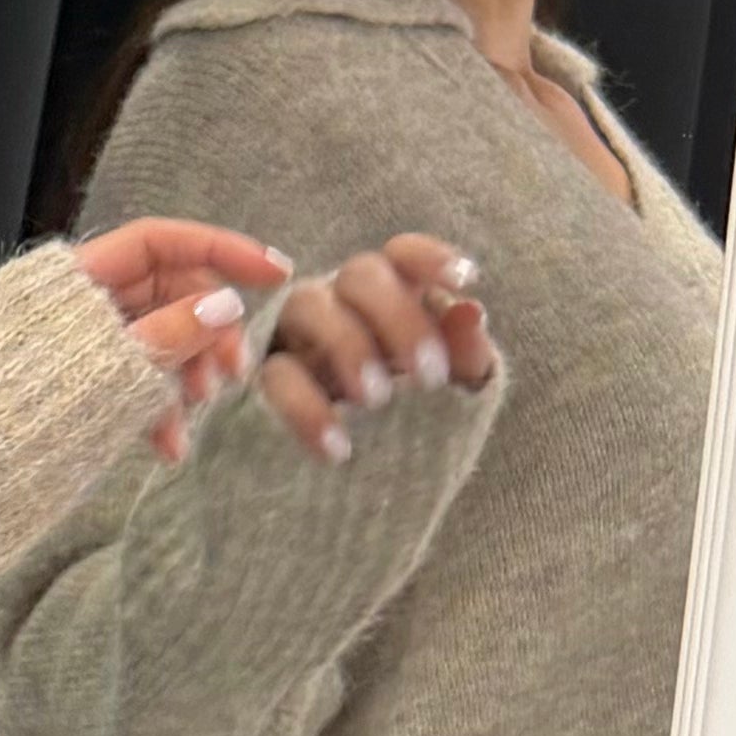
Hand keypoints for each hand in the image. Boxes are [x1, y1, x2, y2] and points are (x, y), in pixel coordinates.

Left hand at [74, 218, 289, 466]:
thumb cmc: (13, 418)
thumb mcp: (102, 372)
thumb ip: (167, 335)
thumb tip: (225, 302)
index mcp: (70, 279)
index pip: (159, 242)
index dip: (220, 251)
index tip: (277, 272)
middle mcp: (73, 305)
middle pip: (166, 293)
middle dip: (207, 329)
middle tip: (232, 375)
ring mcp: (73, 349)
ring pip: (154, 344)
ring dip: (186, 375)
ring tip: (197, 412)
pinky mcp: (73, 392)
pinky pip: (129, 384)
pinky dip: (156, 408)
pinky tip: (169, 448)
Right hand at [255, 237, 495, 466]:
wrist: (346, 478)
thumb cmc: (403, 418)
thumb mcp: (446, 392)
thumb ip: (464, 354)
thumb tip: (473, 312)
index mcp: (388, 296)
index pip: (404, 257)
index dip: (430, 259)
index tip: (467, 280)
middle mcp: (339, 300)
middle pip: (361, 274)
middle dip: (398, 316)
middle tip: (429, 375)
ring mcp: (294, 333)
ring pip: (307, 303)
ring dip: (347, 344)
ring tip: (377, 401)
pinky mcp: (261, 377)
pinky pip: (276, 376)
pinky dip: (306, 409)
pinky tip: (338, 448)